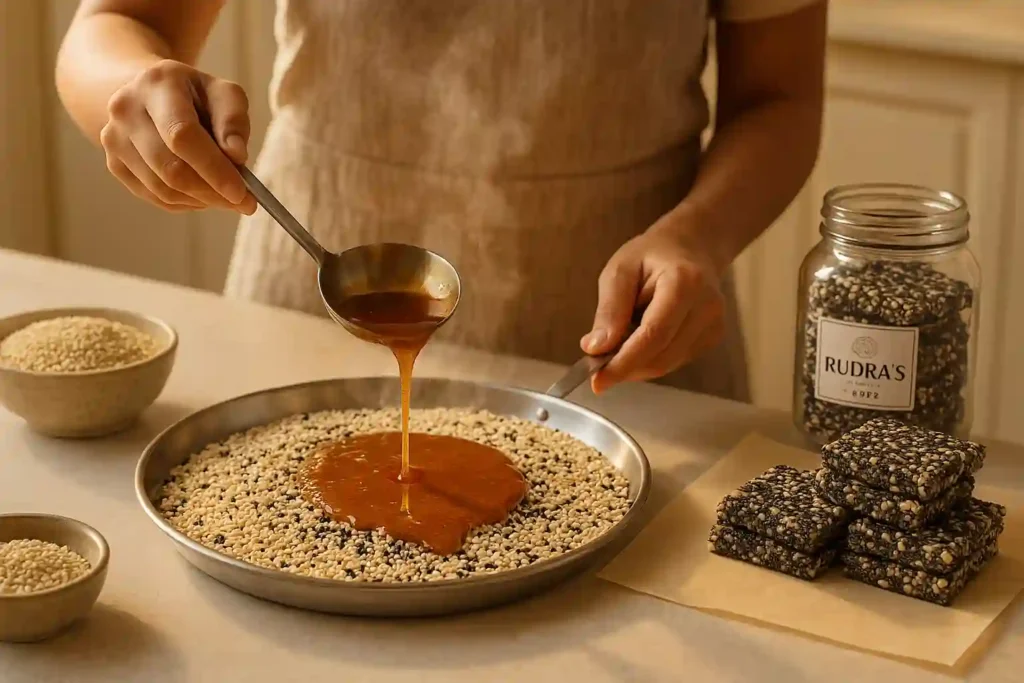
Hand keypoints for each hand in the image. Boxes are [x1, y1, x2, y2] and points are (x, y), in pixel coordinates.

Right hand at [100, 59, 255, 214]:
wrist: (148, 93)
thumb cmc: (195, 95)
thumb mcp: (223, 93)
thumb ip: (233, 120)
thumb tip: (237, 157)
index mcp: (157, 84)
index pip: (182, 134)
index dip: (213, 168)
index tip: (241, 192)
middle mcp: (126, 110)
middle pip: (170, 168)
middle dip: (212, 192)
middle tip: (243, 203)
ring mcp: (114, 139)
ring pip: (162, 188)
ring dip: (202, 200)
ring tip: (226, 197)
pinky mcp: (114, 163)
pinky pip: (155, 197)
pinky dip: (185, 202)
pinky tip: (203, 193)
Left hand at [581, 225, 725, 393]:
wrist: (691, 248)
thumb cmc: (652, 256)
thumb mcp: (620, 271)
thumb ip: (610, 310)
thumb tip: (596, 349)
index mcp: (684, 283)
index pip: (654, 335)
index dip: (624, 363)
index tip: (597, 380)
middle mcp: (707, 307)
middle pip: (661, 356)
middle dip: (625, 367)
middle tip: (598, 361)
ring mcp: (714, 325)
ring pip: (667, 364)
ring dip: (636, 363)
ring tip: (622, 338)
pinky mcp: (712, 338)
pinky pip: (674, 361)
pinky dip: (651, 358)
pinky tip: (643, 336)